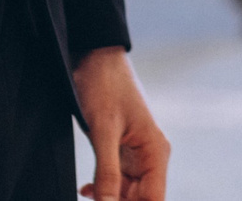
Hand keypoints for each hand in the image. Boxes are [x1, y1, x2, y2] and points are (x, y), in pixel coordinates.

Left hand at [72, 46, 166, 200]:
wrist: (94, 56)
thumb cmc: (104, 85)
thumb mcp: (103, 131)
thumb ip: (107, 172)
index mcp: (155, 151)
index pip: (154, 199)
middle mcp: (150, 155)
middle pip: (140, 198)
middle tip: (92, 200)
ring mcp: (135, 153)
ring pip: (126, 192)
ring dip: (107, 197)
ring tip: (86, 193)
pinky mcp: (120, 149)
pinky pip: (116, 179)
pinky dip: (101, 187)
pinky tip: (86, 189)